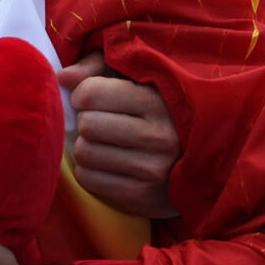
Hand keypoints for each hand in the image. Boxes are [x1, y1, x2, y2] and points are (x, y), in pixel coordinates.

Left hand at [61, 52, 180, 218]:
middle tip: (98, 124)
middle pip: (87, 125)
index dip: (82, 94)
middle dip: (85, 122)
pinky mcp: (143, 197)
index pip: (91, 93)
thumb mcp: (134, 77)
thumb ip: (96, 67)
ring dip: (86, 147)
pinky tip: (105, 165)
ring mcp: (152, 170)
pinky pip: (89, 179)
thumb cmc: (156, 112)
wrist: (201, 162)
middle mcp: (159, 136)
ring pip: (85, 154)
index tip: (90, 99)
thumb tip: (63, 77)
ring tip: (102, 144)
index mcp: (157, 101)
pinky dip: (89, 171)